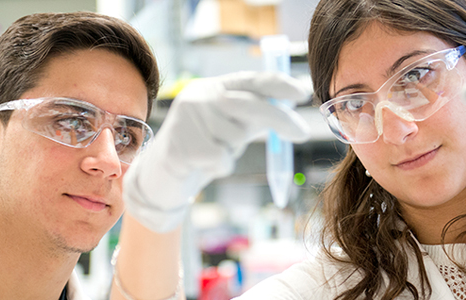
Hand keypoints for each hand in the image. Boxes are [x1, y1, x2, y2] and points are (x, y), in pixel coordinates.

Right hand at [123, 71, 310, 231]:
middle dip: (280, 119)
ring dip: (233, 152)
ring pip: (235, 139)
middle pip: (249, 104)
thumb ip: (255, 117)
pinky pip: (221, 159)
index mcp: (214, 87)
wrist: (162, 174)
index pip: (251, 80)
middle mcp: (199, 96)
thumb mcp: (231, 127)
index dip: (280, 85)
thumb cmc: (203, 148)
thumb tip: (291, 113)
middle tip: (302, 134)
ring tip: (212, 153)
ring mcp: (187, 117)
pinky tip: (202, 165)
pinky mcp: (181, 143)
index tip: (303, 93)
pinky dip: (220, 167)